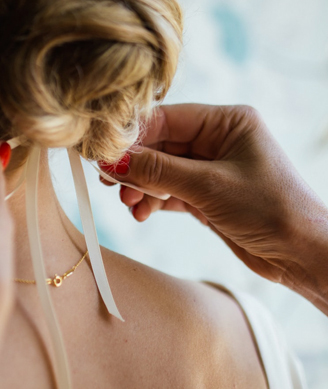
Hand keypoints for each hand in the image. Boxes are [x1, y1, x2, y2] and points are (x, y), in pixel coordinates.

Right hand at [100, 104, 327, 312]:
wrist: (301, 255)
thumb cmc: (270, 210)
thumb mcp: (208, 186)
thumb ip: (157, 171)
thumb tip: (112, 161)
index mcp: (227, 122)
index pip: (166, 118)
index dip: (132, 136)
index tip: (103, 153)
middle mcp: (217, 140)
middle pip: (159, 145)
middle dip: (134, 165)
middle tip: (109, 183)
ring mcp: (210, 169)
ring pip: (160, 170)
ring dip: (141, 187)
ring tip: (129, 203)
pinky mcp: (205, 195)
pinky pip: (168, 192)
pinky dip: (153, 202)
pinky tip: (141, 214)